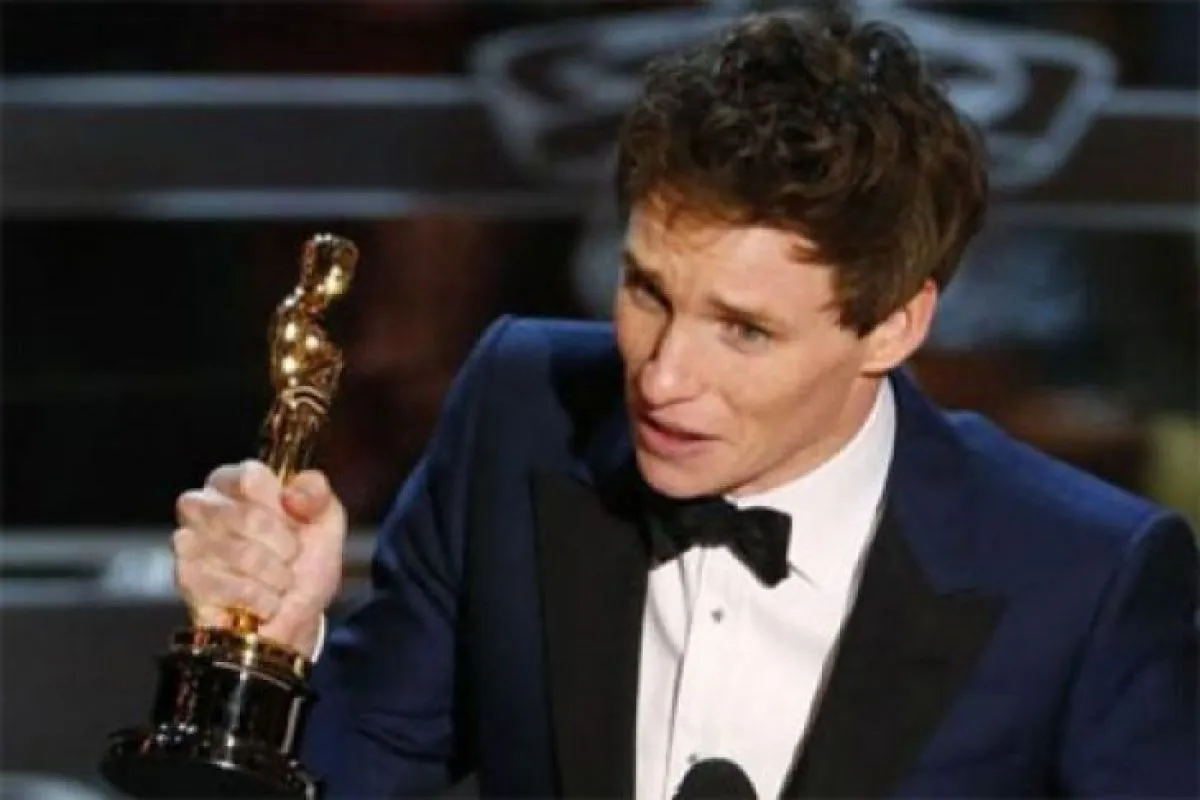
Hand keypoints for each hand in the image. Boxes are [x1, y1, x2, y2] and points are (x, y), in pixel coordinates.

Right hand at [172, 459, 346, 656]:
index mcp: (234, 480)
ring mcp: (188, 541)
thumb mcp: (325, 520)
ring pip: (240, 553)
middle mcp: (202, 504)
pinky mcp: (185, 577)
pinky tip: (264, 602)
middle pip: (245, 515)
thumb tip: (292, 494)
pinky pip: (227, 585)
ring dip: (275, 575)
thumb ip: (317, 494)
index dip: (282, 507)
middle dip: (283, 546)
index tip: (297, 524)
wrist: (296, 616)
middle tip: (292, 559)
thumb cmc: (305, 560)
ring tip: (280, 581)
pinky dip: (258, 598)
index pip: (251, 477)